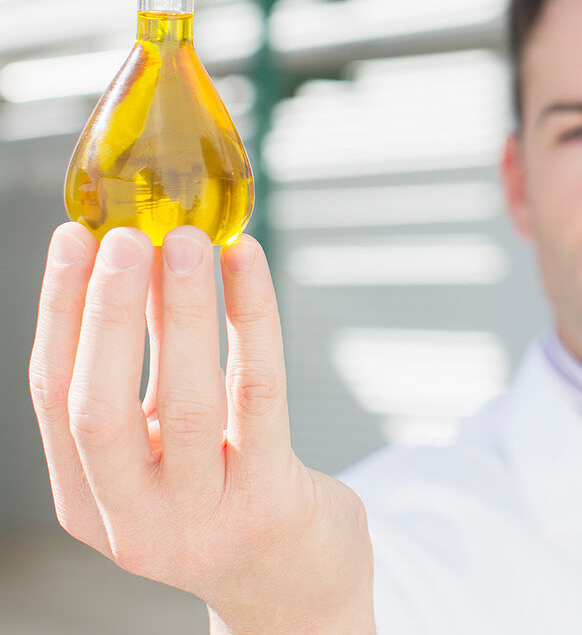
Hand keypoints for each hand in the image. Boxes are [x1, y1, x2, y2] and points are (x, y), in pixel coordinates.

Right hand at [29, 222, 375, 634]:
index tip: (71, 239)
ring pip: (186, 402)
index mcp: (89, 500)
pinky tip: (248, 261)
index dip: (58, 313)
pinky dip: (252, 318)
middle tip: (125, 236)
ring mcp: (202, 521)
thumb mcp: (164, 439)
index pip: (54, 398)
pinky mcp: (268, 502)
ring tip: (186, 239)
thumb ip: (147, 361)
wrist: (292, 579)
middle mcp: (133, 522)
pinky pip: (258, 394)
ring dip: (182, 310)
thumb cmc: (222, 489)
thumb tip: (141, 251)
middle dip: (109, 314)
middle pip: (102, 410)